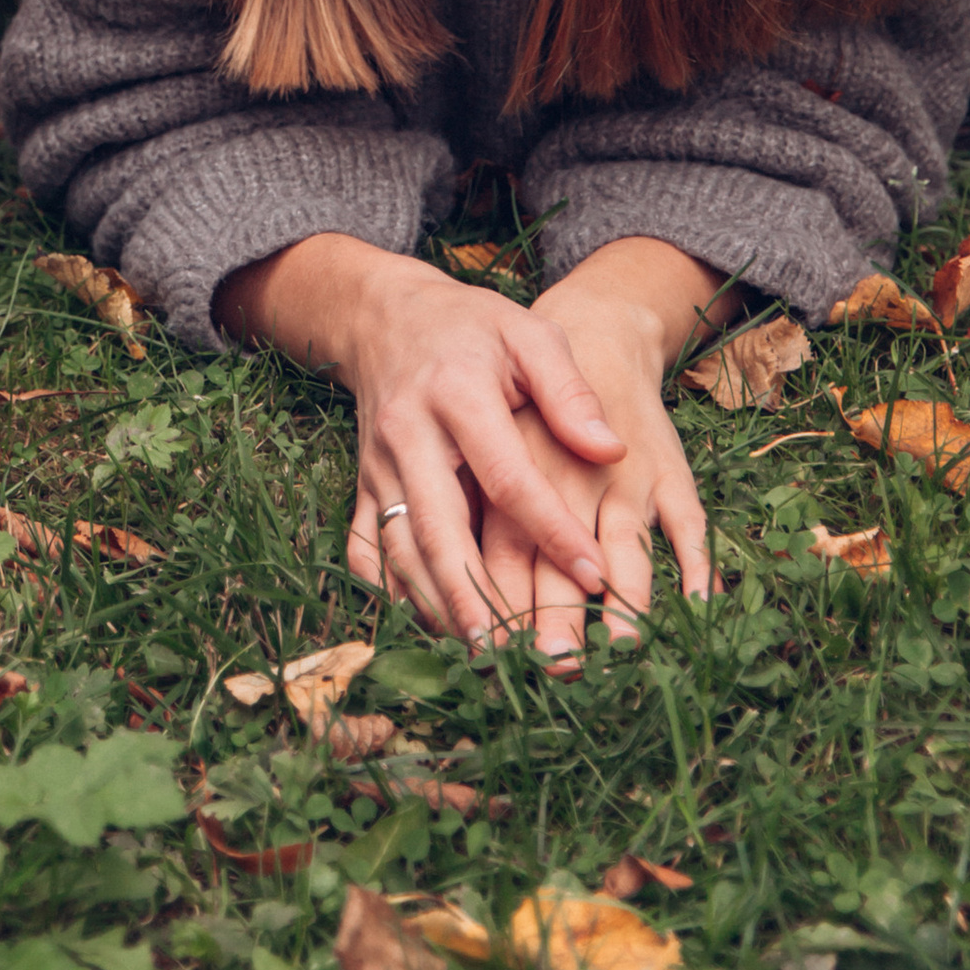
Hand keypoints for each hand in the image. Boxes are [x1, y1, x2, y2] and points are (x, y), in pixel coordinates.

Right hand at [221, 229, 717, 655]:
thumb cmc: (473, 329)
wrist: (384, 315)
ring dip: (438, 606)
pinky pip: (365, 549)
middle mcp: (408, 436)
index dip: (551, 529)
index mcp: (456, 395)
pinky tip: (427, 623)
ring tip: (483, 654)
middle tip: (518, 652)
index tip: (595, 574)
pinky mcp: (360, 484)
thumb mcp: (528, 334)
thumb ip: (568, 389)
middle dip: (476, 597)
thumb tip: (610, 450)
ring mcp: (377, 465)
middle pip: (438, 529)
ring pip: (400, 549)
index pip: (507, 477)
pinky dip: (391, 593)